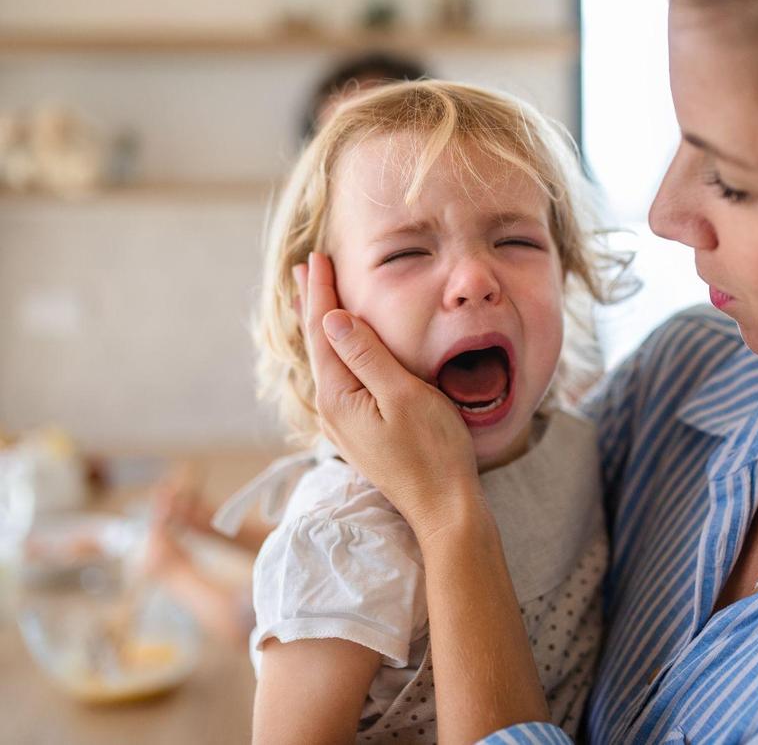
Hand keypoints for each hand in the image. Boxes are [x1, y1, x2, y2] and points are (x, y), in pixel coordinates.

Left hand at [294, 252, 482, 538]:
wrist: (444, 507)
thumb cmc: (433, 451)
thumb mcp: (404, 395)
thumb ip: (367, 356)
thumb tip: (332, 318)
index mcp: (339, 397)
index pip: (324, 331)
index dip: (321, 292)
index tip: (317, 259)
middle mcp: (333, 410)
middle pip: (318, 345)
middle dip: (313, 304)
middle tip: (305, 268)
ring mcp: (345, 423)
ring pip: (327, 362)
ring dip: (322, 326)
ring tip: (312, 299)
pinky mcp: (360, 431)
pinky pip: (339, 378)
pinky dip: (336, 351)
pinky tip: (338, 349)